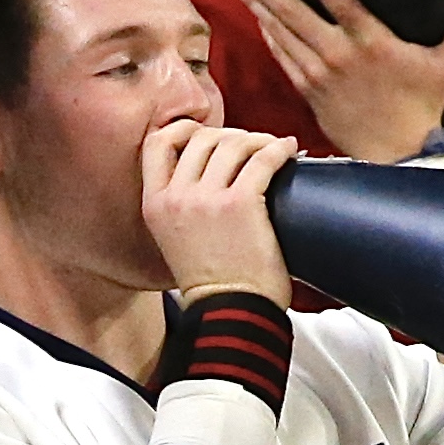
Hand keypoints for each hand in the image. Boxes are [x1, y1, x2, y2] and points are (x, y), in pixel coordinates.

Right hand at [138, 117, 294, 300]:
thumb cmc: (213, 284)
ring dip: (257, 139)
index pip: (157, 143)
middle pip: (202, 137)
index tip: (207, 135)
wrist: (230, 314)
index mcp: (155, 204)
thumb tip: (212, 173)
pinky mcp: (241, 204)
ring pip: (233, 141)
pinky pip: (262, 158)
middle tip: (250, 147)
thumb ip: (181, 205)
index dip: (184, 130)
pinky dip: (279, 149)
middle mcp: (176, 196)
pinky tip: (288, 151)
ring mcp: (207, 199)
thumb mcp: (175, 239)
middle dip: (229, 135)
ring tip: (272, 148)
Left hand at [227, 0, 443, 165]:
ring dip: (256, 4)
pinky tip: (255, 16)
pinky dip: (267, 35)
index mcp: (373, 42)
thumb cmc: (425, 105)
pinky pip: (282, 57)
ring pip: (280, 32)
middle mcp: (339, 54)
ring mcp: (319, 74)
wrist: (399, 153)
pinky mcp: (309, 91)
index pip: (341, 3)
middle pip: (294, 13)